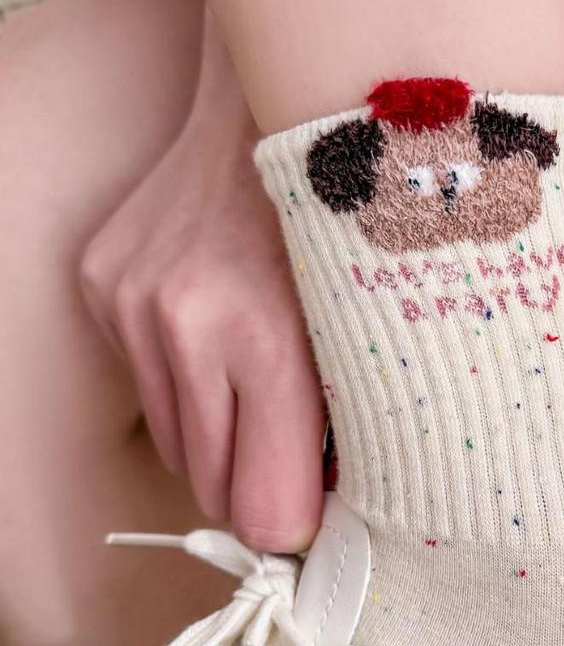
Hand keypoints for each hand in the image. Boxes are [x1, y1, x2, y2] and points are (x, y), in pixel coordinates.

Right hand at [80, 14, 322, 551]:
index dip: (290, 528)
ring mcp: (133, 304)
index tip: (311, 523)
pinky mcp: (103, 286)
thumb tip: (321, 520)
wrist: (276, 118)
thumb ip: (354, 433)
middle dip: (256, 490)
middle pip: (213, 491)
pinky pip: (148, 390)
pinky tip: (220, 344)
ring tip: (261, 395)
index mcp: (274, 345)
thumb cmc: (351, 232)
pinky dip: (188, 390)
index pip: (262, 509)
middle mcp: (187, 327)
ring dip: (220, 444)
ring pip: (176, 448)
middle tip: (293, 462)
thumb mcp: (378, 335)